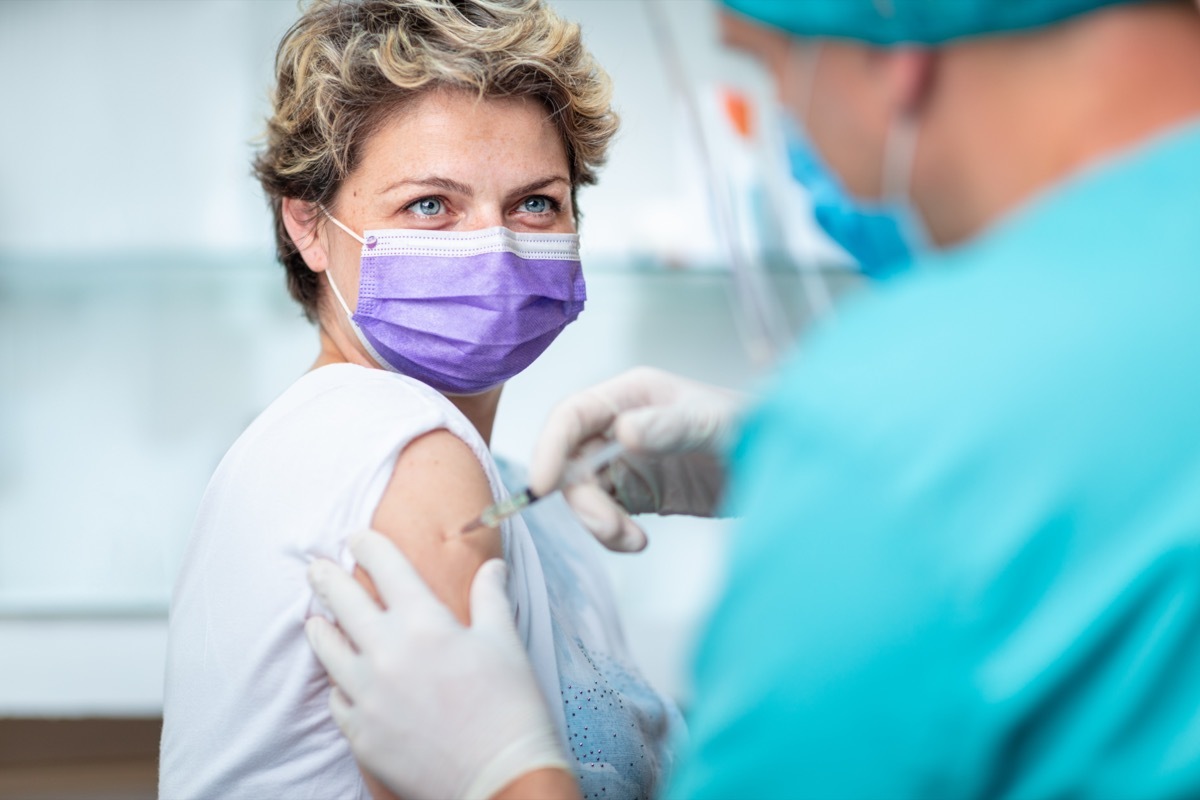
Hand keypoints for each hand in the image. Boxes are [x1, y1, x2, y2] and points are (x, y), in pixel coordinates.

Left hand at [305, 530, 569, 799]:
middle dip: (327, 578)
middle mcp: (387, 653)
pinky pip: (337, 699)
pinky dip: (338, 684)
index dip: (367, 546)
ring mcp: (368, 696)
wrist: (501, 779)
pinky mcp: (361, 734)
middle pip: (343, 602)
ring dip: (320, 628)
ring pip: (328, 651)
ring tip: (314, 618)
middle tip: (316, 567)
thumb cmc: (510, 707)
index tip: (356, 536)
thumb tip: (493, 566)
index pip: (386, 568)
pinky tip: (339, 679)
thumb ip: (491, 597)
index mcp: (425, 623)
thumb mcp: (505, 642)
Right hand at [529, 367, 744, 551]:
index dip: (549, 446)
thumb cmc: (753, 426)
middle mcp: (620, 425)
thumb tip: (623, 431)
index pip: (572, 415)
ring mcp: (626, 461)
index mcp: (630, 395)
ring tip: (632, 540)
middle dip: (581, 499)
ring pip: (583, 493)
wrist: (782, 464)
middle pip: (570, 461)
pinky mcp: (638, 494)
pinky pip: (605, 515)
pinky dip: (612, 534)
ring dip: (598, 522)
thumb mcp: (714, 424)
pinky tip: (638, 542)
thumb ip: (670, 426)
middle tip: (611, 528)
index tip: (542, 485)